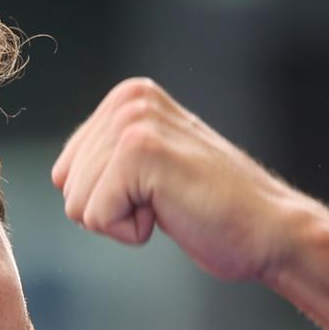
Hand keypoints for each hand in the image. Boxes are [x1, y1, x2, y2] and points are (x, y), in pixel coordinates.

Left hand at [51, 76, 317, 281]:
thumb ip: (109, 158)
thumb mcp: (151, 169)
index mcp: (127, 97)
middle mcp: (129, 99)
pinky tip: (172, 213)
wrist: (270, 231)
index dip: (106, 199)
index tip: (158, 192)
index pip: (65, 171)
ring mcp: (135, 122)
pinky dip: (131, 232)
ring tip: (171, 204)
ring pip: (77, 204)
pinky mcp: (140, 152)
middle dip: (110, 210)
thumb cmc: (213, 211)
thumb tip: (58, 174)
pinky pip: (96, 216)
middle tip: (167, 201)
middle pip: (66, 186)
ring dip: (122, 221)